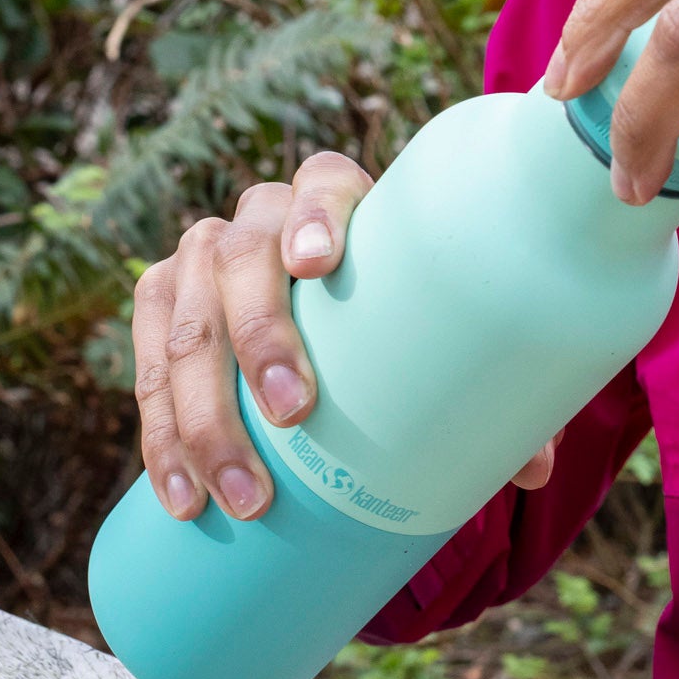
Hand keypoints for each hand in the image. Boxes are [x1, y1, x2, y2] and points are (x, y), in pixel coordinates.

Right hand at [132, 150, 559, 520]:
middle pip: (243, 260)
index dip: (317, 215)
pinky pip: (145, 365)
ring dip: (204, 416)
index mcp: (336, 197)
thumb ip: (484, 387)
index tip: (319, 265)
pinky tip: (180, 492)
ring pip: (186, 324)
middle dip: (261, 338)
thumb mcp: (433, 333)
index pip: (323, 182)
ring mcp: (199, 256)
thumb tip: (533, 474)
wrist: (322, 313)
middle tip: (295, 415)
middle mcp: (259, 216)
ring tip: (241, 495)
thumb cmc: (394, 320)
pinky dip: (161, 437)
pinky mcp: (159, 302)